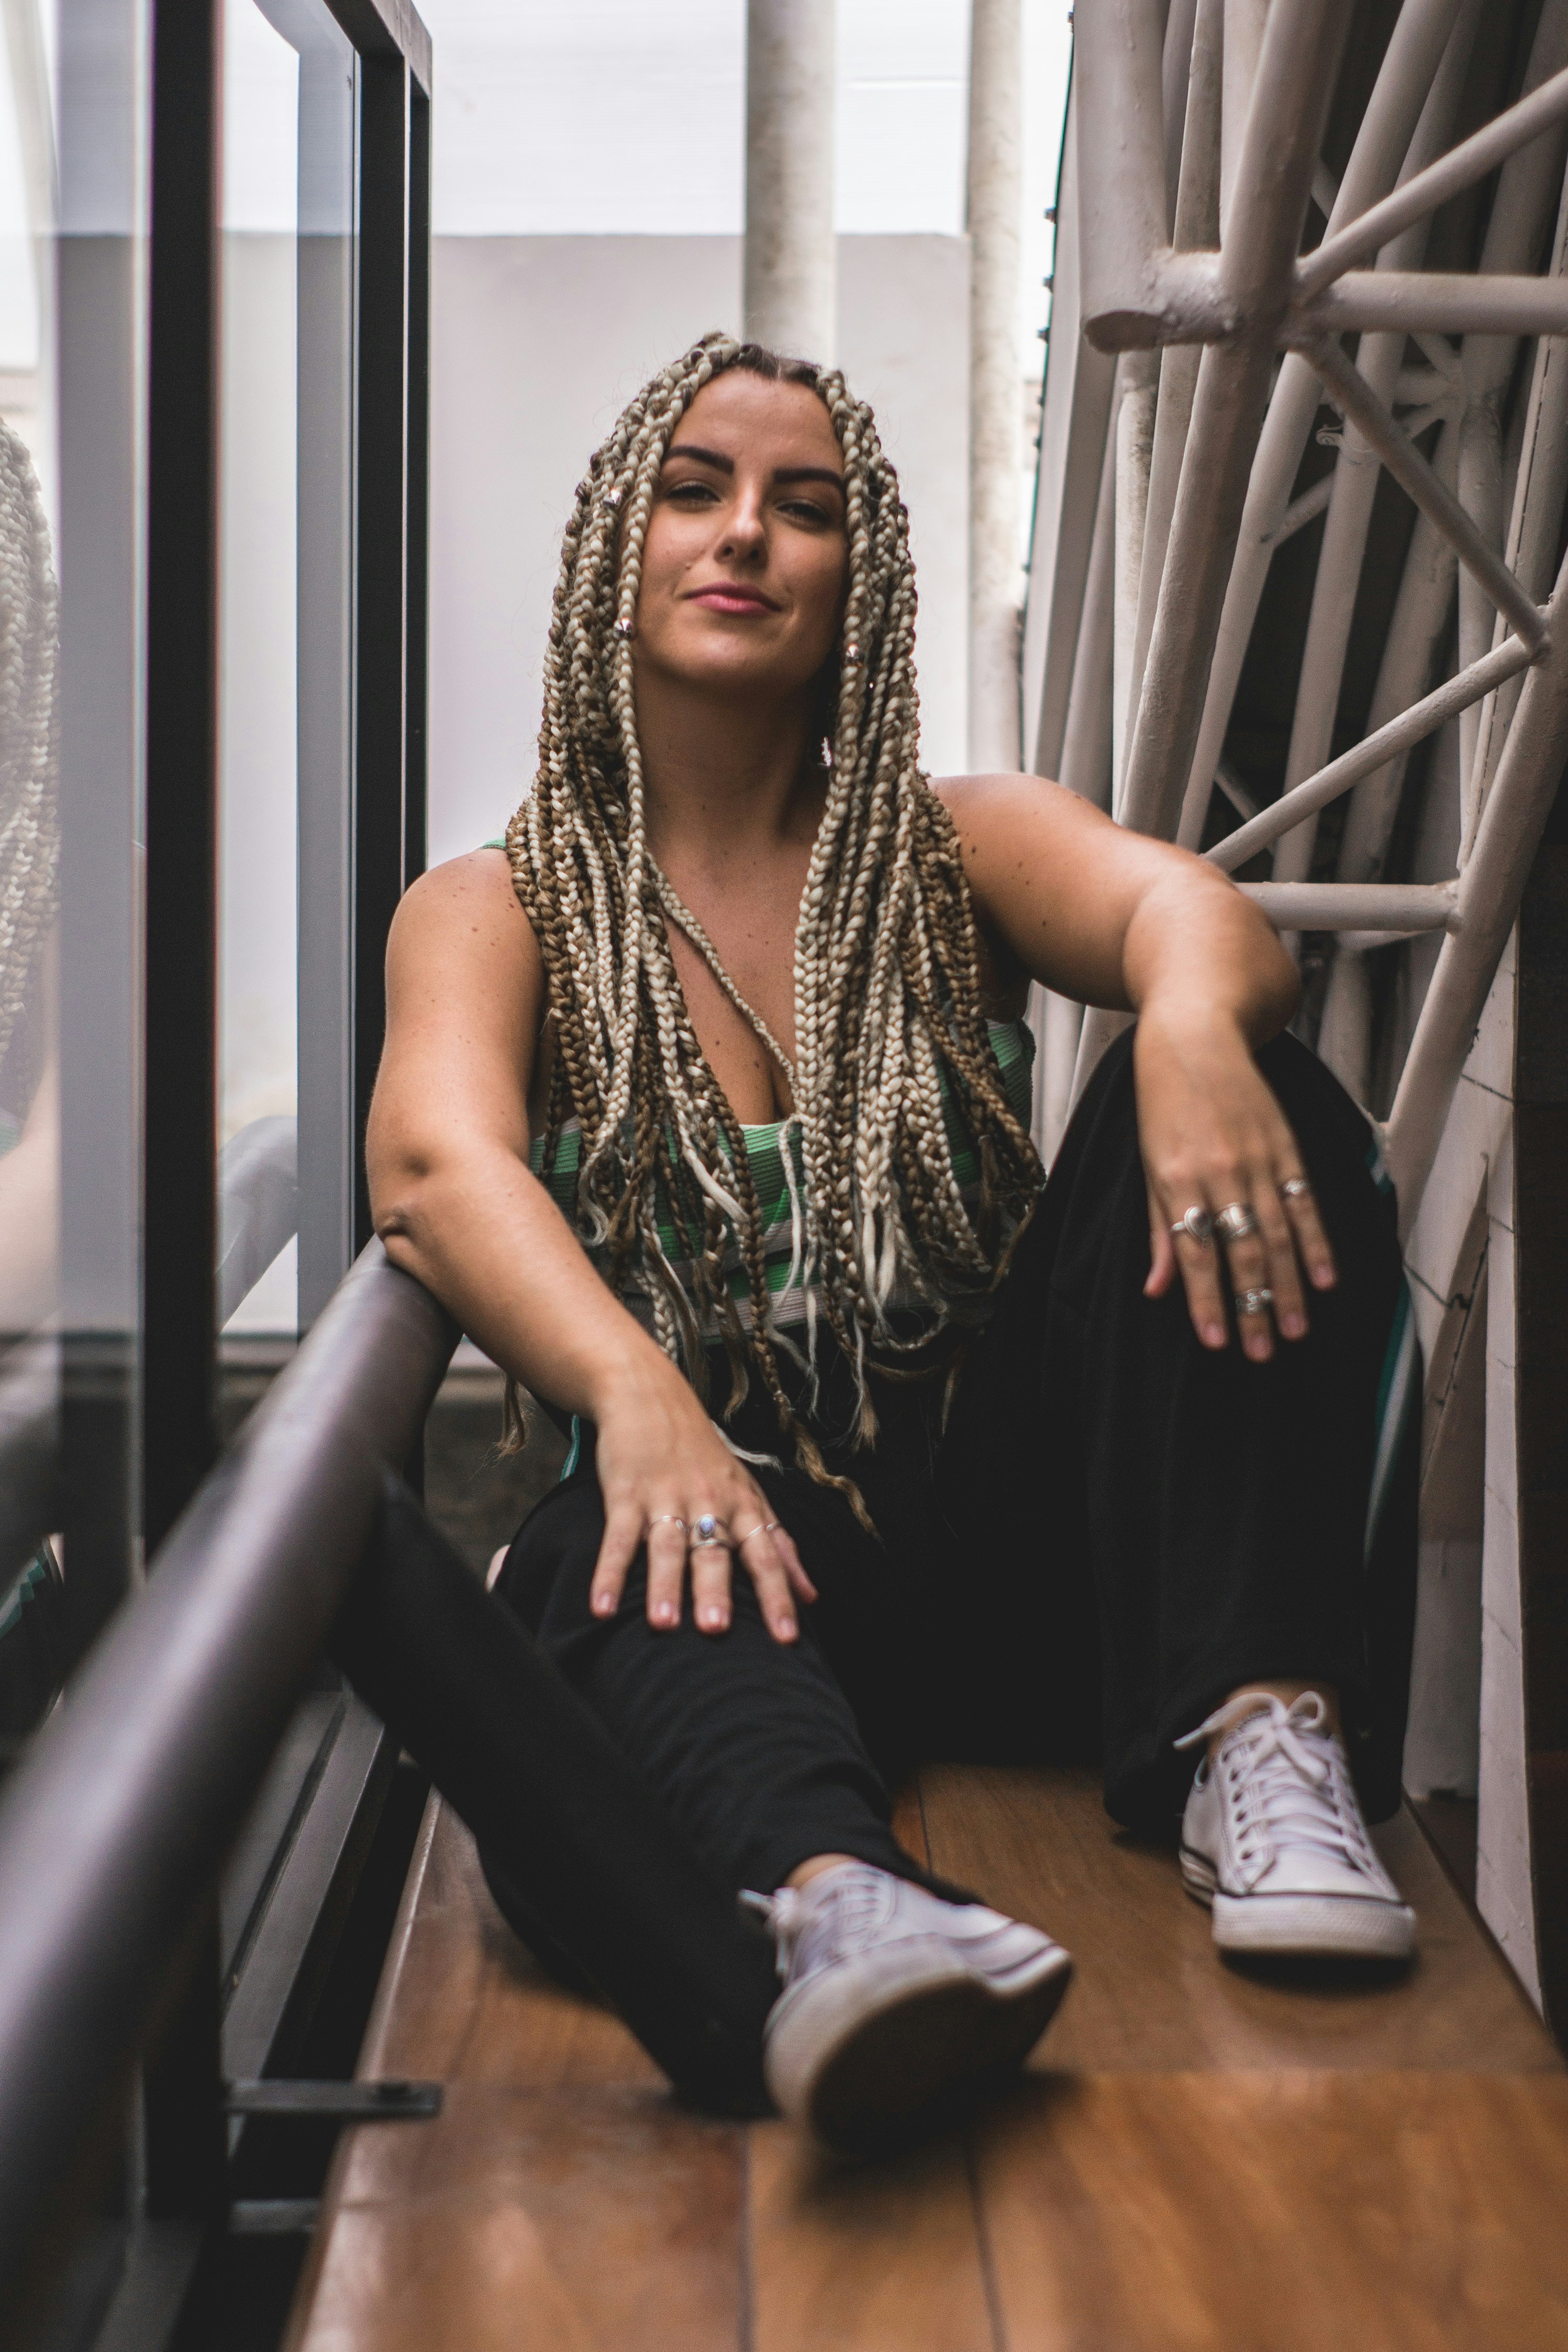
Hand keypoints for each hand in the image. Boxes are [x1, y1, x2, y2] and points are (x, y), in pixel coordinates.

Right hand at [587, 1361, 817, 1639]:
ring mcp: (666, 1497)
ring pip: (667, 1547)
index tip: (789, 1638)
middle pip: (715, 1552)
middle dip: (717, 1591)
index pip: (767, 1556)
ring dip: (665, 1587)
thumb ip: (778, 1544)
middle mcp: (709, 1502)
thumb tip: (811, 1597)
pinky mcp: (626, 1494)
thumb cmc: (704, 1456)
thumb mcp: (748, 1493)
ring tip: (663, 1626)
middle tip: (717, 1630)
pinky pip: (619, 1539)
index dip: (778, 1596)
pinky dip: (609, 1573)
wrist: (650, 1394)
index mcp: (743, 1505)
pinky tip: (601, 1609)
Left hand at [1134, 1005, 1336, 1362]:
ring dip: (1287, 1288)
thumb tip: (1157, 1291)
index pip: (1195, 1252)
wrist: (1194, 1033)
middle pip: (1241, 1251)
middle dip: (1252, 1307)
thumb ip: (1158, 1229)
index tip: (1217, 1342)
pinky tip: (1325, 1279)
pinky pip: (1304, 1201)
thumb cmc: (1162, 1105)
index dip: (1206, 1300)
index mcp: (1176, 1178)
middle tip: (1261, 1354)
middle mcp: (1218, 1171)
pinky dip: (1317, 1243)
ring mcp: (1256, 1157)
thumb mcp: (1148, 1165)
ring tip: (1294, 1331)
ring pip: (1277, 1234)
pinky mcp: (1284, 1144)